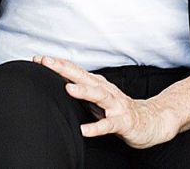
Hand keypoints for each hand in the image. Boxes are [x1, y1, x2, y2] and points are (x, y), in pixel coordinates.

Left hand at [32, 55, 179, 148]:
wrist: (151, 121)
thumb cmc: (119, 109)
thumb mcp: (97, 97)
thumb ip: (80, 88)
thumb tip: (57, 80)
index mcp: (97, 84)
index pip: (75, 70)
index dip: (57, 64)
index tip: (38, 58)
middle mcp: (106, 90)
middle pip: (83, 77)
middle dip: (64, 69)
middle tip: (46, 62)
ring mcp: (115, 105)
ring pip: (98, 96)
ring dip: (83, 91)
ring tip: (68, 88)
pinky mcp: (123, 122)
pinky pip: (109, 125)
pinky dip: (97, 127)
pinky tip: (84, 130)